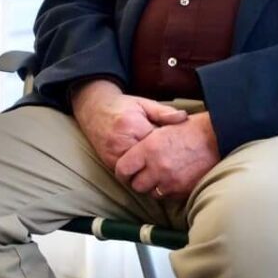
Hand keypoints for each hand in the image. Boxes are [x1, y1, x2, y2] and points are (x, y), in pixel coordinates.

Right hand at [70, 79, 189, 170]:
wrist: (93, 109)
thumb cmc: (122, 106)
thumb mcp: (144, 104)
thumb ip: (163, 112)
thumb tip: (184, 118)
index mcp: (132, 125)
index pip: (158, 142)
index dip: (171, 146)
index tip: (181, 145)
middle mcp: (120, 142)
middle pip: (150, 160)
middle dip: (163, 160)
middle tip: (175, 159)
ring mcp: (113, 154)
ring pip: (140, 170)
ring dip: (152, 169)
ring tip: (164, 165)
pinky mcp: (108, 162)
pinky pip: (129, 173)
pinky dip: (140, 172)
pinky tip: (149, 168)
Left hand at [114, 112, 219, 201]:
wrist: (217, 138)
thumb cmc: (190, 130)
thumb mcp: (162, 128)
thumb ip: (144, 145)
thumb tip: (131, 154)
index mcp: (148, 149)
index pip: (123, 169)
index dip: (123, 172)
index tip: (126, 172)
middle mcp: (157, 167)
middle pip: (136, 185)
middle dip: (138, 181)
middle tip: (144, 175)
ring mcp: (171, 181)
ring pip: (152, 194)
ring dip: (154, 187)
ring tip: (160, 177)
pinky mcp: (184, 190)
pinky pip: (169, 197)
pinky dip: (169, 191)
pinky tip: (173, 180)